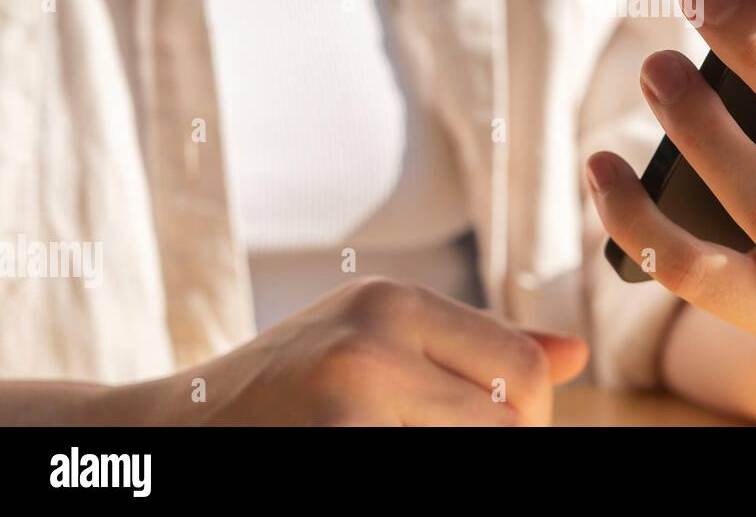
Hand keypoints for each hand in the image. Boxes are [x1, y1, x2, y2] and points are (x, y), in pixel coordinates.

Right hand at [100, 278, 587, 424]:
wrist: (166, 436)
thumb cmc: (282, 394)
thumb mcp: (372, 345)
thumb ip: (474, 347)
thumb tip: (572, 354)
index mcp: (389, 302)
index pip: (518, 368)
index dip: (531, 416)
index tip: (503, 432)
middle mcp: (372, 341)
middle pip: (511, 419)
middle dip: (508, 445)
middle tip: (455, 445)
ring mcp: (348, 402)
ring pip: (480, 450)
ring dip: (467, 460)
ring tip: (413, 443)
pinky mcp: (333, 450)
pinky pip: (421, 470)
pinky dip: (419, 470)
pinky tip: (381, 460)